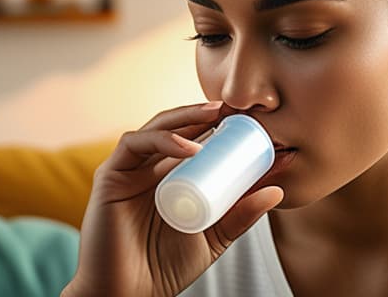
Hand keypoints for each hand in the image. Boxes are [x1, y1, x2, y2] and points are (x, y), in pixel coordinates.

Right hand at [62, 102, 283, 296]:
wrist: (127, 295)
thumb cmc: (164, 267)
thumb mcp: (214, 237)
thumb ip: (241, 215)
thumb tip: (277, 190)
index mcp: (171, 177)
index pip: (196, 141)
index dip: (220, 127)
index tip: (250, 122)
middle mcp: (149, 168)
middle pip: (177, 127)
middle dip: (205, 113)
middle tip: (236, 108)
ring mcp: (130, 170)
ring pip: (156, 128)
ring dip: (185, 116)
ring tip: (216, 115)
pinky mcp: (110, 175)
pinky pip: (134, 144)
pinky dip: (162, 140)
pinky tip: (189, 147)